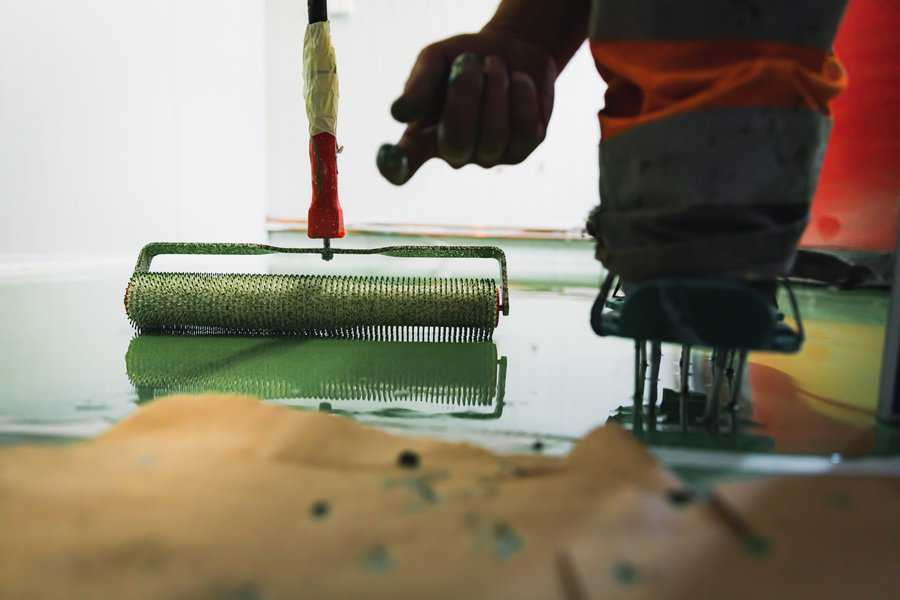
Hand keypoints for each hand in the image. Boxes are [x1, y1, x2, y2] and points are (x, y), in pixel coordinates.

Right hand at [377, 30, 557, 184]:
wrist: (513, 48)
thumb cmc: (464, 57)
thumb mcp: (436, 59)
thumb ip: (418, 83)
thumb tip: (399, 113)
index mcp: (422, 136)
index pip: (401, 165)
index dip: (394, 166)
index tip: (389, 156)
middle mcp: (453, 154)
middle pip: (455, 144)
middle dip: (465, 96)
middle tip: (469, 61)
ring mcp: (488, 156)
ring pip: (493, 138)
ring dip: (495, 90)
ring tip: (494, 63)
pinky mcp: (521, 150)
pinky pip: (525, 131)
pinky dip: (522, 96)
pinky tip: (518, 80)